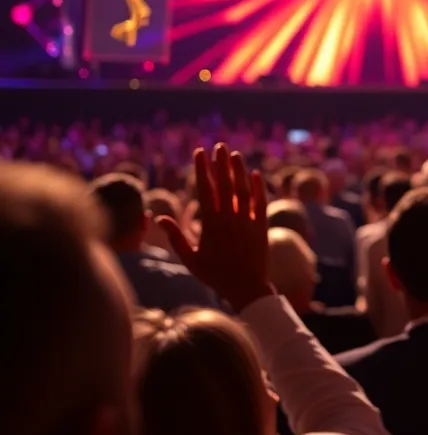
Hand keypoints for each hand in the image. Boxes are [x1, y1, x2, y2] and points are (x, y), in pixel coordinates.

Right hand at [157, 144, 272, 311]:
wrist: (245, 288)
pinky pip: (260, 203)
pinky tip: (255, 174)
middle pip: (226, 184)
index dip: (202, 169)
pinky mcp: (262, 226)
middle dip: (221, 163)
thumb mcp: (190, 259)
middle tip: (219, 146)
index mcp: (211, 224)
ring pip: (244, 190)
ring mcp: (247, 222)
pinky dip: (258, 188)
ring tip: (235, 154)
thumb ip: (175, 237)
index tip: (200, 152)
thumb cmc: (215, 275)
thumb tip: (159, 217)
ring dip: (239, 170)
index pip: (206, 189)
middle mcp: (230, 219)